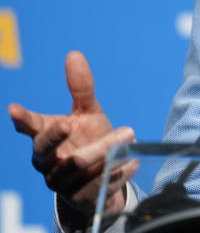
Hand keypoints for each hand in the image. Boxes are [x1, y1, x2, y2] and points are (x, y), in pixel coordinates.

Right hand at [8, 51, 138, 221]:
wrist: (103, 176)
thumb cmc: (88, 138)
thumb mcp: (88, 112)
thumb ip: (81, 88)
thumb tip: (74, 54)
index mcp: (46, 137)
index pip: (30, 127)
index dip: (22, 119)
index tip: (13, 109)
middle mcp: (48, 162)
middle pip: (47, 149)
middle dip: (58, 136)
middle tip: (70, 123)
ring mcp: (62, 182)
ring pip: (78, 165)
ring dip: (105, 149)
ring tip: (129, 133)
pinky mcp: (80, 198)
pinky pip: (98, 185)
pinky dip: (117, 171)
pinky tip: (132, 161)